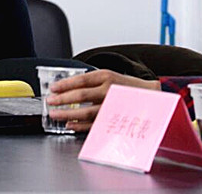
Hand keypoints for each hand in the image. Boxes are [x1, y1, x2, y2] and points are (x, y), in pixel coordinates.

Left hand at [45, 69, 160, 131]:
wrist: (152, 96)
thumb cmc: (125, 86)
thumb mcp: (109, 76)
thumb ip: (90, 81)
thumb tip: (65, 88)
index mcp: (106, 77)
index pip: (81, 80)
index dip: (64, 85)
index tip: (53, 88)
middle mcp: (109, 91)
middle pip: (81, 96)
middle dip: (62, 99)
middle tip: (50, 101)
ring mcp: (112, 106)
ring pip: (86, 112)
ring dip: (68, 114)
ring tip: (55, 114)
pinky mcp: (114, 119)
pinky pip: (94, 123)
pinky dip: (80, 125)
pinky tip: (70, 124)